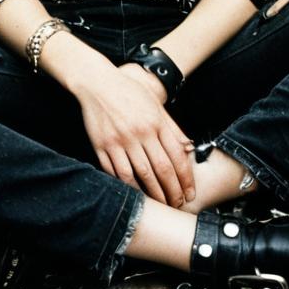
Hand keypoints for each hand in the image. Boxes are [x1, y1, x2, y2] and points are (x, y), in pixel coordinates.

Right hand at [73, 62, 195, 206]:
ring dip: (151, 194)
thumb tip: (189, 148)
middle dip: (172, 192)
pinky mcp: (101, 145)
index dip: (185, 179)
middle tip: (178, 205)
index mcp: (155, 122)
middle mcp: (139, 132)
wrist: (98, 82)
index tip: (190, 194)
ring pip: (138, 175)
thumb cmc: (130, 92)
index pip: (176, 157)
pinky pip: (115, 172)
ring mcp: (119, 140)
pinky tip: (135, 194)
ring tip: (160, 204)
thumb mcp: (155, 104)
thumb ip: (172, 127)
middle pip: (160, 170)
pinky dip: (126, 185)